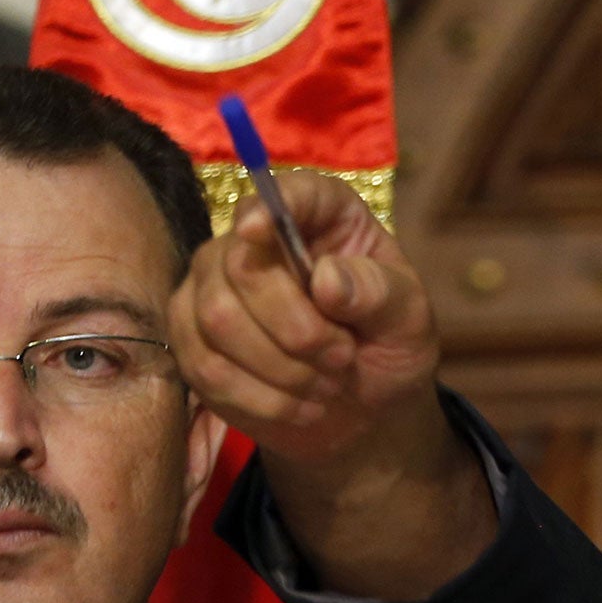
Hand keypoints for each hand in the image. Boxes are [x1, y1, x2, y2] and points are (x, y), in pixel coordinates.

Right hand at [168, 172, 493, 597]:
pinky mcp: (192, 337)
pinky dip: (259, 399)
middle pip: (240, 266)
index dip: (269, 207)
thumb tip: (327, 278)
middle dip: (296, 329)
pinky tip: (298, 407)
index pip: (289, 193)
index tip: (258, 229)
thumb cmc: (389, 346)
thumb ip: (379, 293)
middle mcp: (257, 237)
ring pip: (218, 319)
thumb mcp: (409, 320)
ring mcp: (214, 284)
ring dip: (281, 369)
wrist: (364, 409)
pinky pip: (205, 367)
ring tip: (326, 386)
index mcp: (323, 215)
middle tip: (342, 358)